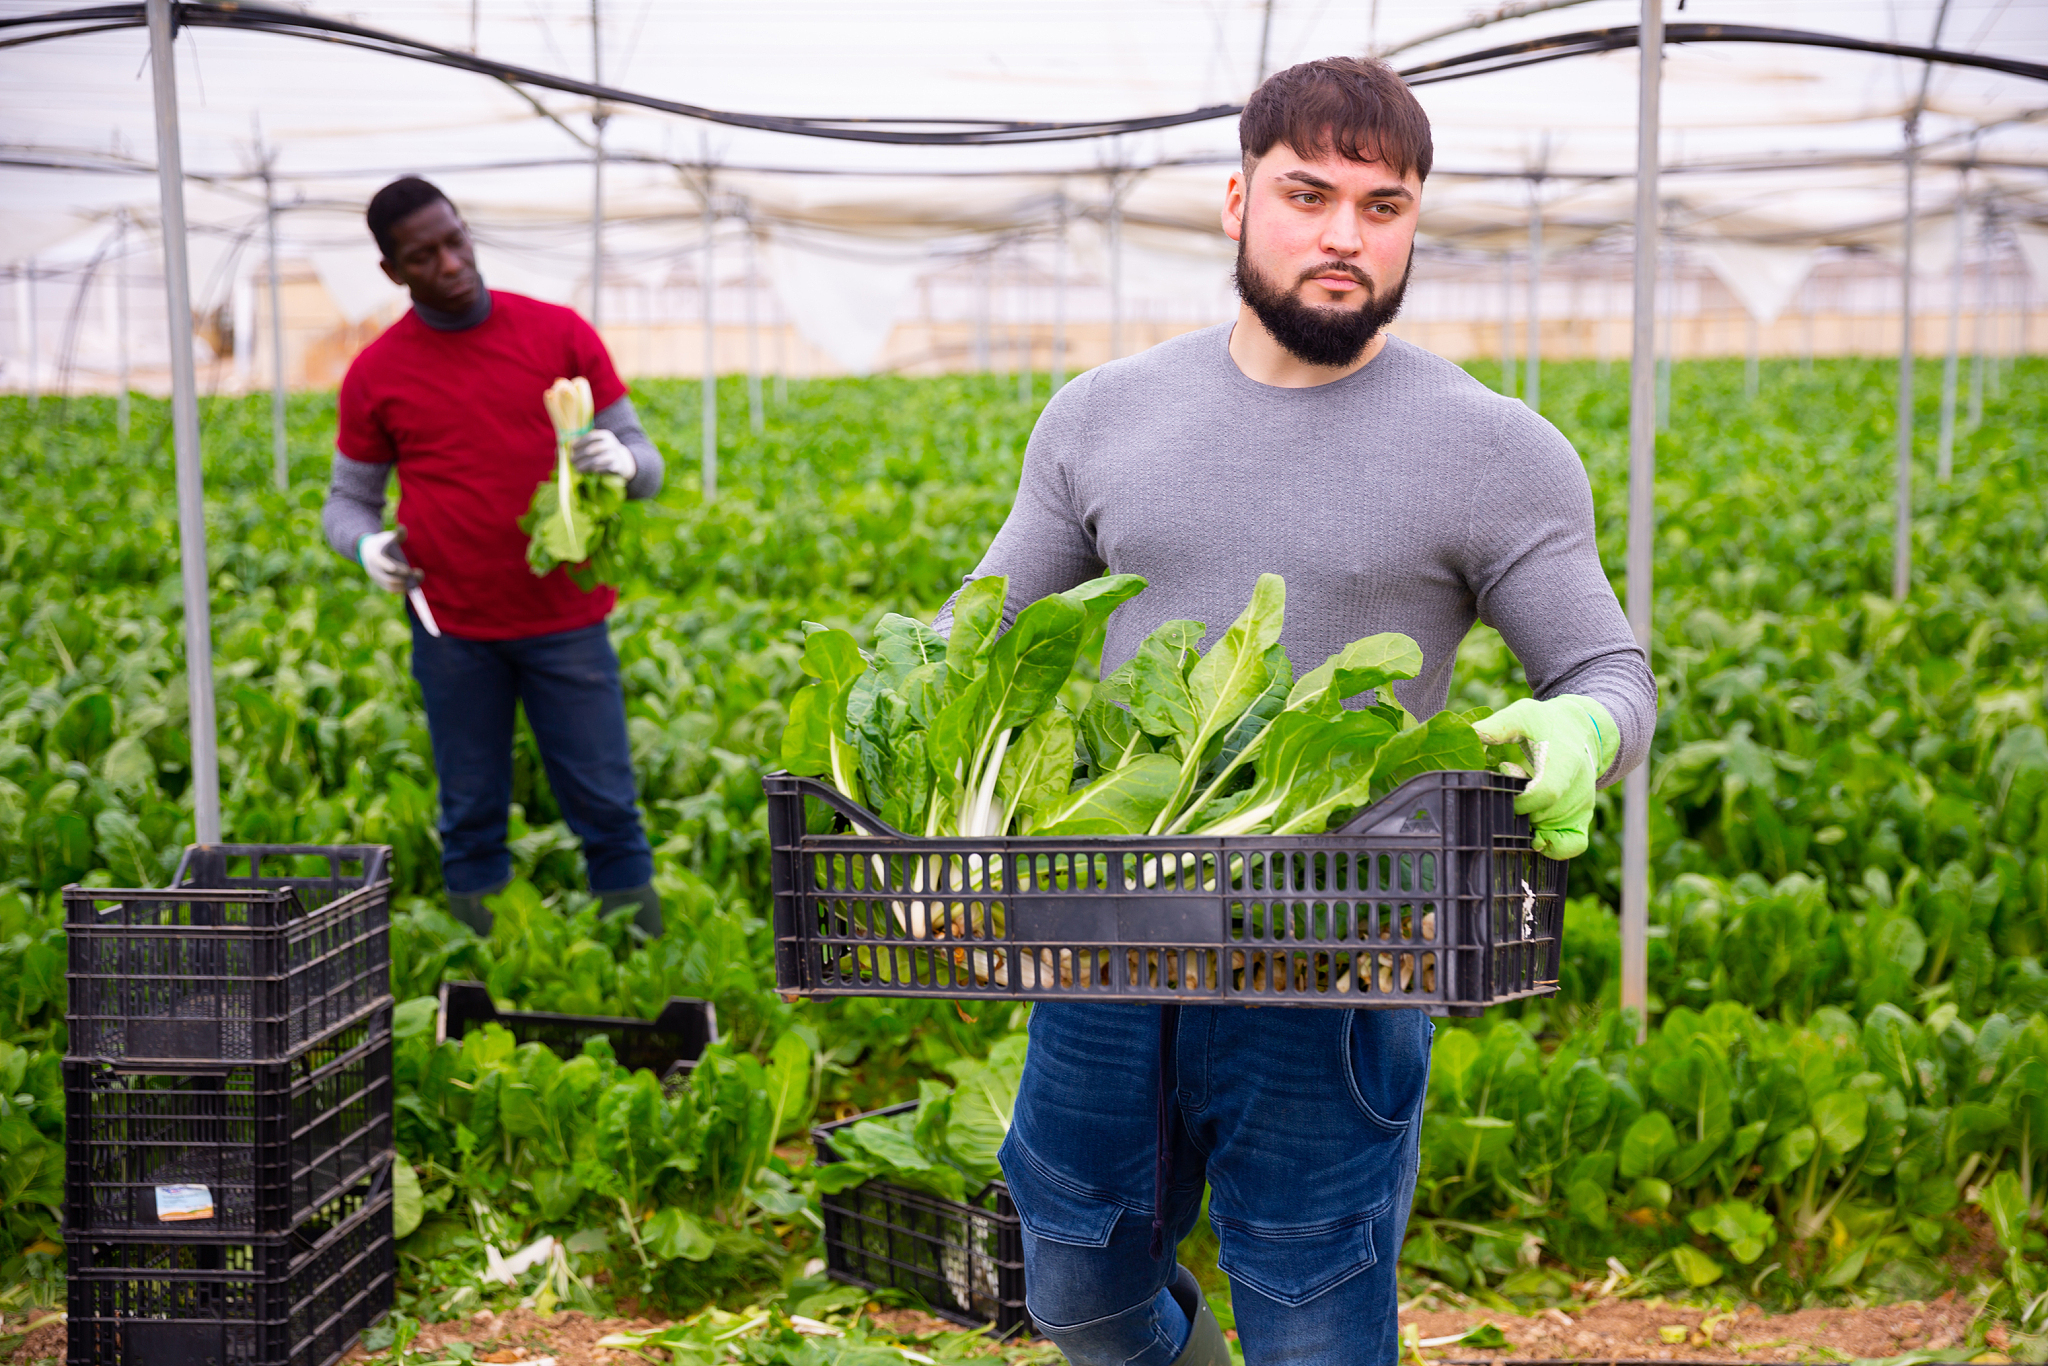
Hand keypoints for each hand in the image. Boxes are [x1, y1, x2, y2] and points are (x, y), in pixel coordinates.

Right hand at [357, 529, 420, 593]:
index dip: (397, 569)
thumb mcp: (387, 536)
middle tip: (416, 574)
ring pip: (390, 586)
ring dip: (404, 586)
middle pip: (389, 579)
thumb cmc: (382, 542)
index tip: (409, 570)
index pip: (385, 565)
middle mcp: (374, 569)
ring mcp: (376, 577)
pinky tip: (411, 585)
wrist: (366, 550)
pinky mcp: (379, 582)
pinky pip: (390, 589)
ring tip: (416, 581)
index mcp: (376, 557)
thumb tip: (402, 528)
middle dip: (404, 579)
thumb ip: (397, 534)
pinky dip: (401, 589)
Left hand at [571, 428, 635, 479]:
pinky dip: (598, 470)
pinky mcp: (618, 466)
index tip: (572, 449)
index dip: (580, 442)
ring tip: (578, 469)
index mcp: (605, 435)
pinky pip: (605, 468)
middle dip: (579, 456)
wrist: (623, 462)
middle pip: (592, 449)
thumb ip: (582, 445)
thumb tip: (562, 447)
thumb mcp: (596, 445)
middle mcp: (611, 443)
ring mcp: (615, 455)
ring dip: (585, 465)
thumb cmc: (603, 453)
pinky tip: (592, 471)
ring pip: (597, 460)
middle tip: (572, 461)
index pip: (591, 437)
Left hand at [1471, 695, 1620, 859]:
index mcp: (1565, 761)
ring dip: (1528, 824)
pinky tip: (1534, 833)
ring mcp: (1582, 805)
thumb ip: (1499, 726)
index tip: (1504, 790)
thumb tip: (1472, 734)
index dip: (1521, 800)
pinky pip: (1573, 845)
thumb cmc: (1547, 722)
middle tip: (1508, 790)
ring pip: (1554, 833)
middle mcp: (1578, 787)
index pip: (1547, 792)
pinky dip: (1553, 847)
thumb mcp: (1524, 714)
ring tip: (1521, 798)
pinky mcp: (1582, 817)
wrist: (1581, 730)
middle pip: (1544, 816)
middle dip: (1518, 811)